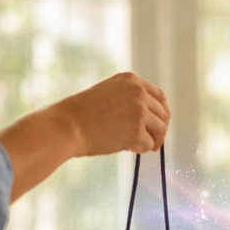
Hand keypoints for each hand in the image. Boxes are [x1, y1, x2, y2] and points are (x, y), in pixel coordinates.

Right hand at [50, 72, 169, 156]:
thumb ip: (129, 100)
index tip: (160, 125)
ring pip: (160, 130)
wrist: (66, 125)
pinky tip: (126, 148)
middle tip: (152, 143)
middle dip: (160, 130)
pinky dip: (140, 149)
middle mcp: (138, 92)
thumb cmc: (82, 114)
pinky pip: (148, 144)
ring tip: (134, 145)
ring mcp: (139, 111)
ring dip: (151, 141)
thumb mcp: (109, 94)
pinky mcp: (137, 130)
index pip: (160, 96)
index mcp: (131, 80)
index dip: (162, 113)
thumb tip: (151, 120)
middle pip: (163, 114)